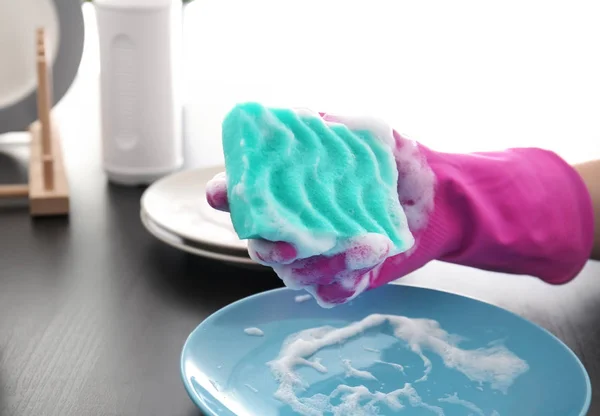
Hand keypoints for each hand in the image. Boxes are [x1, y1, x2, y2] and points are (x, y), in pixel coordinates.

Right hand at [206, 112, 445, 306]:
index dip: (224, 194)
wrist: (432, 199)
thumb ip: (345, 128)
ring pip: (296, 274)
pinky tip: (372, 256)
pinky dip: (347, 280)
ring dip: (326, 263)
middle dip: (272, 246)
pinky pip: (329, 292)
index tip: (220, 192)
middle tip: (294, 241)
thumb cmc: (391, 163)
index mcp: (285, 189)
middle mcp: (290, 226)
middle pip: (261, 245)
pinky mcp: (338, 279)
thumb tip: (317, 121)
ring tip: (369, 243)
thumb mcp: (372, 137)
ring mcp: (312, 257)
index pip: (240, 193)